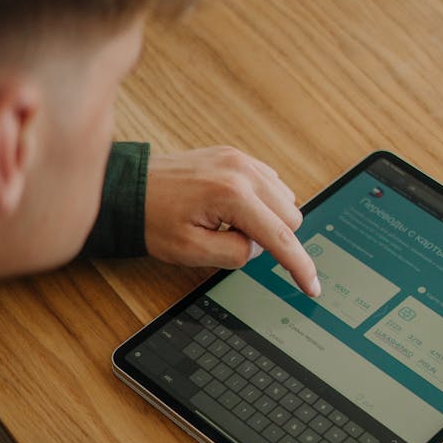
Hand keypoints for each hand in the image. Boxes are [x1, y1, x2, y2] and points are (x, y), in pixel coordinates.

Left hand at [144, 147, 319, 296]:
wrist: (130, 190)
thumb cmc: (153, 219)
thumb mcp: (192, 251)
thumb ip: (236, 254)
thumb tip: (259, 247)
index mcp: (232, 195)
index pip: (281, 237)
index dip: (300, 266)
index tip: (312, 286)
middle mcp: (242, 171)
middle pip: (291, 216)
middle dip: (275, 238)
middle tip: (235, 241)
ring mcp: (240, 159)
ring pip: (286, 198)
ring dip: (269, 219)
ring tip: (230, 224)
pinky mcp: (235, 156)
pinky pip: (270, 182)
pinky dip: (262, 202)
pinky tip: (235, 210)